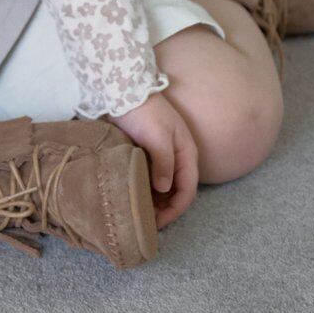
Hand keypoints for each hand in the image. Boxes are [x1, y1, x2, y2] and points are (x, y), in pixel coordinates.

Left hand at [108, 92, 198, 230]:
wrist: (125, 89)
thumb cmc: (144, 111)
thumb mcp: (157, 136)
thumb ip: (163, 163)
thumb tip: (164, 189)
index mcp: (187, 153)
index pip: (187, 191)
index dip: (175, 210)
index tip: (157, 223)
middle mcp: (178, 157)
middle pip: (177, 192)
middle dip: (164, 210)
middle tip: (144, 223)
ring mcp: (164, 155)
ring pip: (164, 187)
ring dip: (154, 202)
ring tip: (138, 214)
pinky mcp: (149, 153)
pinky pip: (151, 178)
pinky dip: (145, 190)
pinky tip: (133, 196)